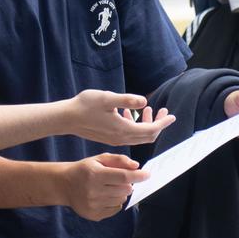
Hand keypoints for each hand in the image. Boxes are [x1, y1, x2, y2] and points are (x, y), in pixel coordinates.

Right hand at [60, 152, 147, 219]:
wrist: (64, 185)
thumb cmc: (85, 169)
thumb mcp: (99, 159)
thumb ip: (118, 160)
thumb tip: (136, 166)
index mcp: (95, 175)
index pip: (123, 177)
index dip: (138, 176)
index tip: (147, 174)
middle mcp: (93, 191)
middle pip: (125, 190)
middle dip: (127, 184)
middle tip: (119, 179)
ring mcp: (93, 205)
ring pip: (121, 200)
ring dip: (121, 193)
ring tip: (109, 187)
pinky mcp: (94, 215)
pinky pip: (115, 209)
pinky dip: (115, 202)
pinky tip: (105, 196)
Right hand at [61, 91, 175, 146]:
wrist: (67, 118)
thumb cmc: (85, 106)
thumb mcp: (107, 98)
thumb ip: (127, 100)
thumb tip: (144, 101)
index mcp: (123, 129)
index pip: (150, 130)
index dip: (163, 123)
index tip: (172, 116)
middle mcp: (121, 137)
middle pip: (147, 135)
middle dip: (157, 123)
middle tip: (163, 110)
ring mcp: (115, 139)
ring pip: (138, 135)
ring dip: (145, 123)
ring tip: (146, 109)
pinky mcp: (109, 137)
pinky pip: (128, 134)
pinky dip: (134, 124)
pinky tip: (127, 111)